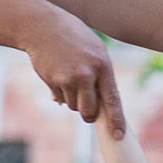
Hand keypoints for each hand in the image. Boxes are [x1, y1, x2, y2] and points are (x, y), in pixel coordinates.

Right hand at [20, 5, 124, 134]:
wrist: (44, 27)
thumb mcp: (94, 51)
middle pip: (89, 111)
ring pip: (74, 106)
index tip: (119, 135)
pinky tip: (59, 74)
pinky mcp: (52, 81)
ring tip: (70, 78)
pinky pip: (60, 99)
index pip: (112, 99)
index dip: (116, 119)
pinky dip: (61, 93)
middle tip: (87, 109)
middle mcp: (86, 74)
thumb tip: (90, 105)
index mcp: (103, 66)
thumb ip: (98, 77)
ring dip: (73, 100)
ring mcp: (67, 79)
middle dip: (88, 114)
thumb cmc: (73, 38)